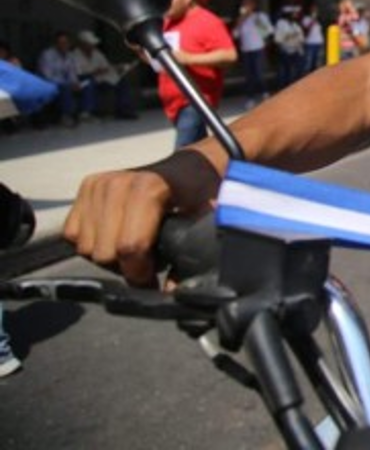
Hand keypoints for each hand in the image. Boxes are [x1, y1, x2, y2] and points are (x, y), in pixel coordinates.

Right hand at [64, 151, 220, 286]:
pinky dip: (92, 243)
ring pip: (86, 247)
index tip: (153, 280)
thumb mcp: (206, 221)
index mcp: (148, 189)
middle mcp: (117, 184)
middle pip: (105, 253)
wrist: (189, 167)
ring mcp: (98, 184)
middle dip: (126, 267)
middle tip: (148, 261)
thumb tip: (170, 292)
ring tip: (135, 246)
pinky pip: (72, 234)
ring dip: (109, 257)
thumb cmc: (200, 192)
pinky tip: (116, 236)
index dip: (140, 273)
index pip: (129, 246)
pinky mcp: (86, 187)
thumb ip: (191, 256)